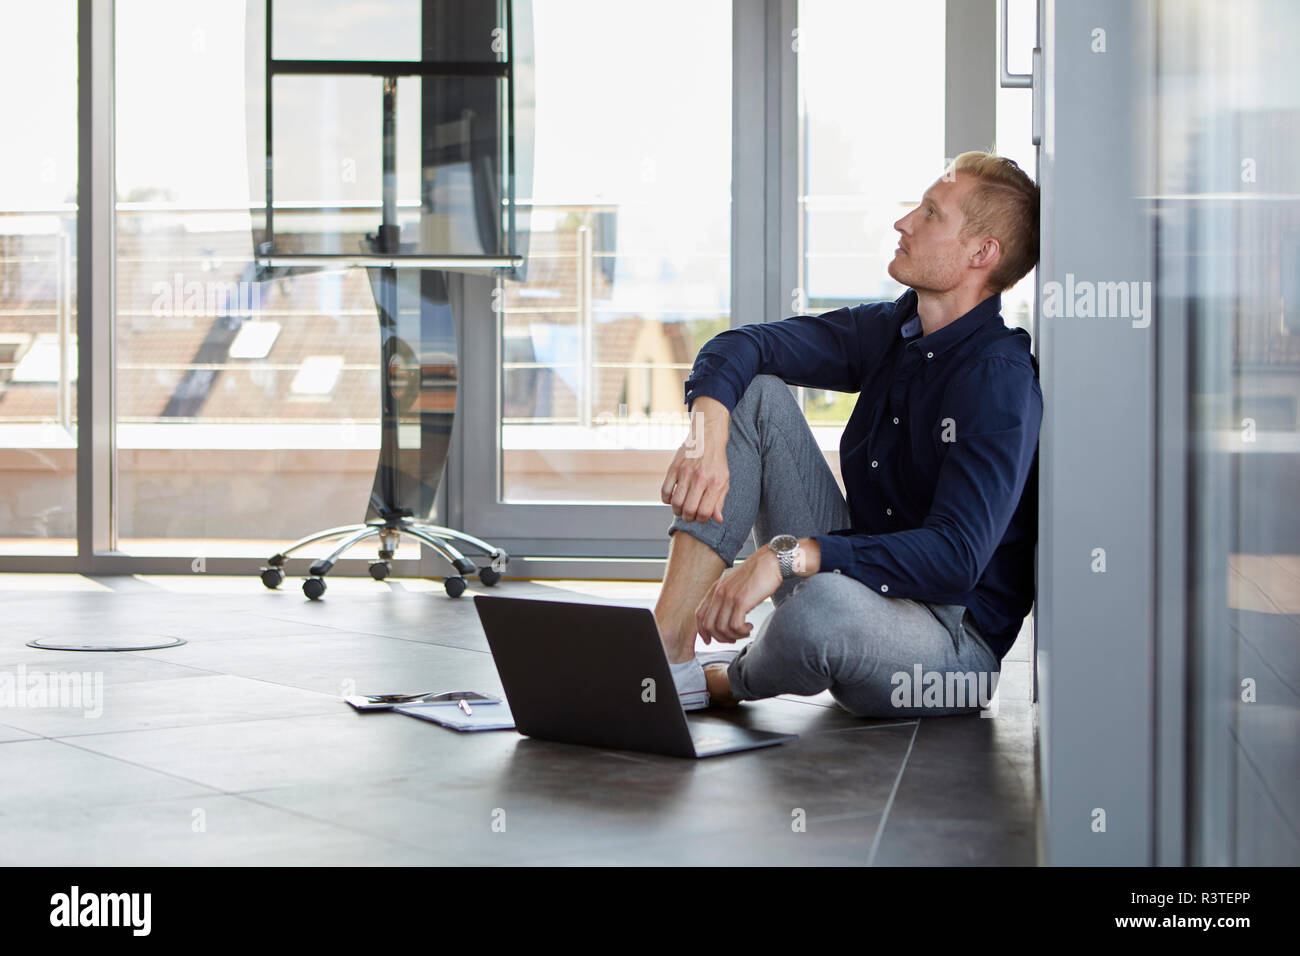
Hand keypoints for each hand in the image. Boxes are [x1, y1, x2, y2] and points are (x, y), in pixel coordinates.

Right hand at [661, 397, 729, 522]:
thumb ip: (720, 501)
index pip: (705, 512)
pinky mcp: (674, 468)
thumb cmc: (716, 462)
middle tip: (689, 515)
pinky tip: (672, 498)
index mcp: (715, 483)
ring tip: (681, 508)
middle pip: (688, 510)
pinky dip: (666, 500)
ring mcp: (685, 473)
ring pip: (676, 503)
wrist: (707, 437)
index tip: (700, 516)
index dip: (701, 520)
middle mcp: (700, 478)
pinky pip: (665, 491)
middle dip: (688, 518)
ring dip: (677, 511)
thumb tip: (718, 519)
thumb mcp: (724, 481)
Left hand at [695, 547, 782, 643]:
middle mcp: (719, 592)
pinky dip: (742, 631)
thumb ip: (726, 596)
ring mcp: (729, 596)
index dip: (702, 632)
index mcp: (716, 588)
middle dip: (720, 638)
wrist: (771, 561)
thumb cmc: (758, 572)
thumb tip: (724, 616)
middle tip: (733, 639)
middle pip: (708, 625)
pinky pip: (735, 625)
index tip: (709, 640)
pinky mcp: (741, 600)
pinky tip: (750, 627)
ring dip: (734, 636)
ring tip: (745, 632)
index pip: (700, 615)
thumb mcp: (735, 583)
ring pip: (721, 628)